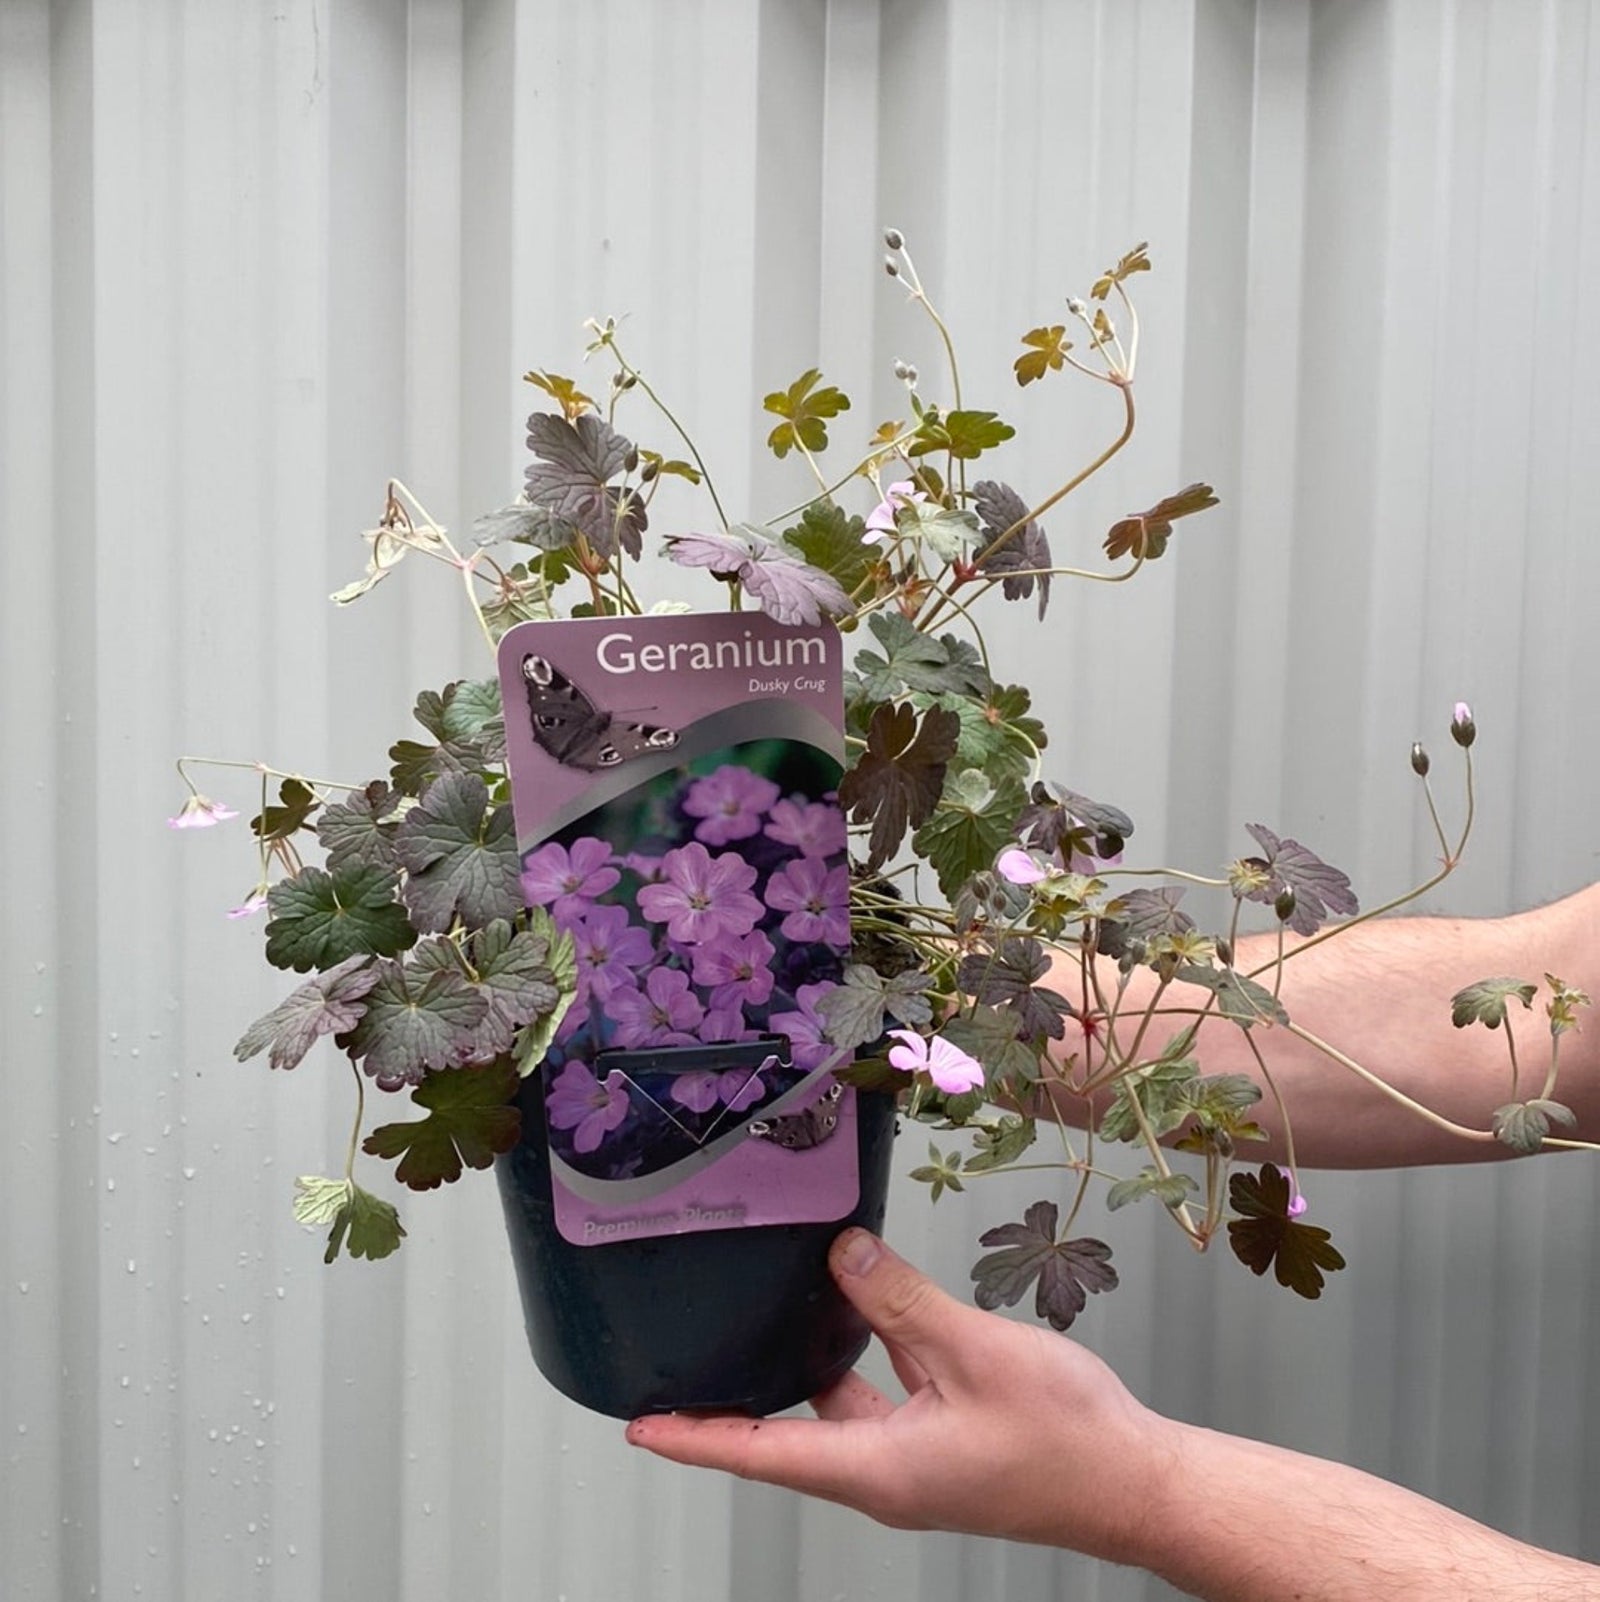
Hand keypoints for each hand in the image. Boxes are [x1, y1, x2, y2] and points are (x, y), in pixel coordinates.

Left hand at [625, 1229, 1178, 1557]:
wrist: (1135, 1482)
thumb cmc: (1064, 1438)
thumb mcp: (971, 1352)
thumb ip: (900, 1299)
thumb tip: (841, 1254)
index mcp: (876, 1468)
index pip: (762, 1454)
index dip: (697, 1436)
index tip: (640, 1424)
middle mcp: (883, 1472)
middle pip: (787, 1433)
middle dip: (737, 1399)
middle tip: (688, 1360)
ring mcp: (914, 1460)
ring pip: (837, 1407)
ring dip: (805, 1364)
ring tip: (768, 1312)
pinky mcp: (943, 1442)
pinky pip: (882, 1396)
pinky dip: (863, 1354)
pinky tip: (862, 1305)